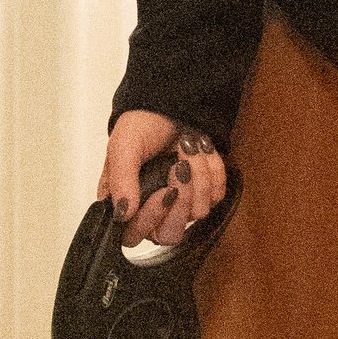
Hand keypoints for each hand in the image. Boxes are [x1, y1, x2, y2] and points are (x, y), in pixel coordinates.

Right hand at [98, 111, 226, 245]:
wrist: (174, 103)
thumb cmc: (142, 125)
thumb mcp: (123, 147)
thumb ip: (120, 181)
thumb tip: (122, 214)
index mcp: (125, 202)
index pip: (135, 235)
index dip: (152, 218)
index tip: (164, 192)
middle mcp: (152, 209)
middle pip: (169, 234)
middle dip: (181, 199)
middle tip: (179, 168)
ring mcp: (181, 204)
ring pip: (197, 213)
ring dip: (197, 174)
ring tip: (186, 147)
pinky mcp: (205, 193)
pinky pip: (217, 196)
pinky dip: (212, 169)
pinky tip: (201, 151)